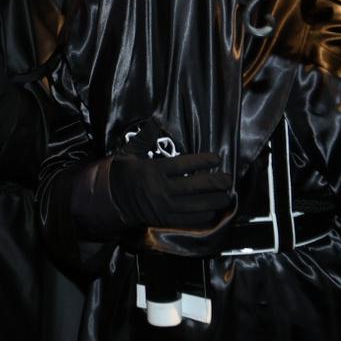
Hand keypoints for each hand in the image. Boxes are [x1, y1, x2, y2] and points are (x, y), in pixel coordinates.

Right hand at [106, 123, 231, 229]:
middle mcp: (161, 189)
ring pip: (196, 205)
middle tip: (228, 179)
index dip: (203, 161)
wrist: (111, 199)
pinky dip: (204, 216)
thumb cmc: (125, 173)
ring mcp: (164, 207)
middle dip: (216, 183)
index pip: (185, 165)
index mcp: (154, 170)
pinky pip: (189, 221)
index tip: (216, 158)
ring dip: (215, 201)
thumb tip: (156, 119)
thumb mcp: (131, 153)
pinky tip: (213, 211)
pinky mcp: (165, 221)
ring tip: (226, 196)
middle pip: (196, 186)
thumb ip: (146, 139)